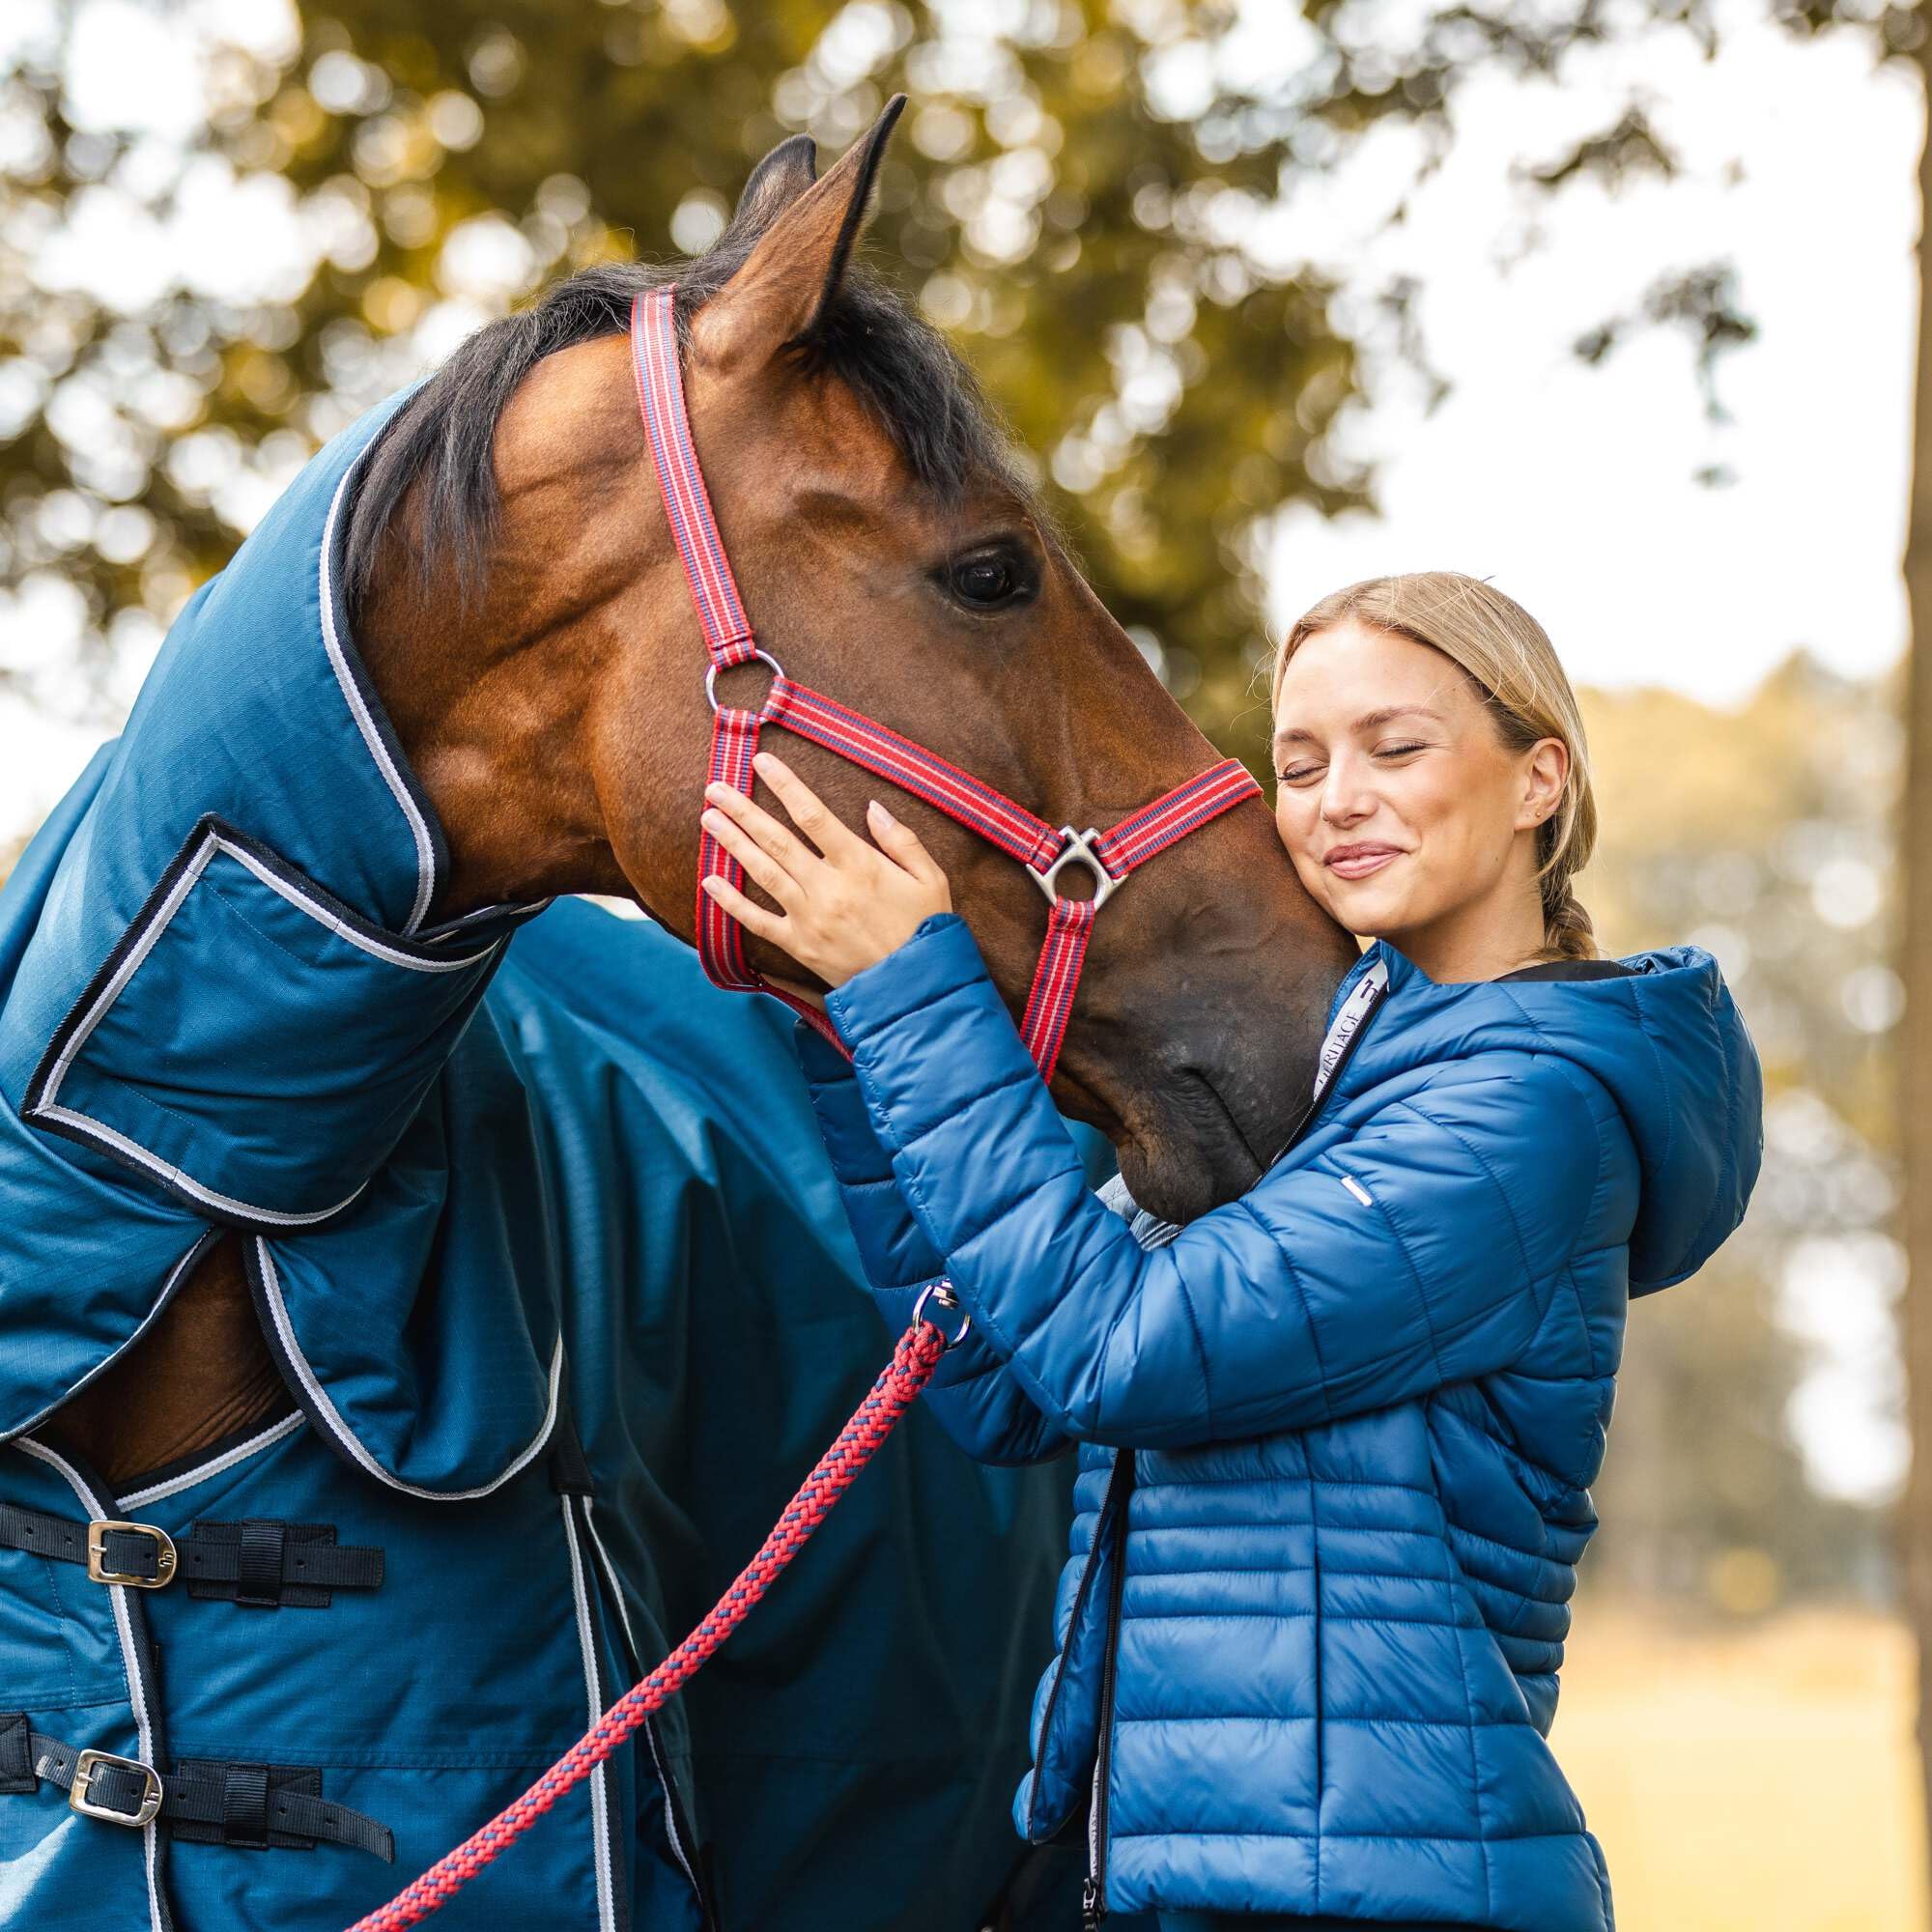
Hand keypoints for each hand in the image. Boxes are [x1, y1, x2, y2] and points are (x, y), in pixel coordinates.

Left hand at [699, 752, 952, 988]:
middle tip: (716, 788)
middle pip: (777, 839)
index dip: (785, 785)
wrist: (915, 988)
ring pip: (763, 872)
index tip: (762, 763)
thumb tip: (872, 807)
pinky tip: (709, 882)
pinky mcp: (799, 945)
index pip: (813, 815)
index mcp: (860, 864)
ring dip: (733, 843)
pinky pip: (757, 920)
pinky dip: (731, 902)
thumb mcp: (930, 879)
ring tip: (709, 818)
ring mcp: (809, 917)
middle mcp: (828, 887)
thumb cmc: (926, 929)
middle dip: (744, 810)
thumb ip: (902, 840)